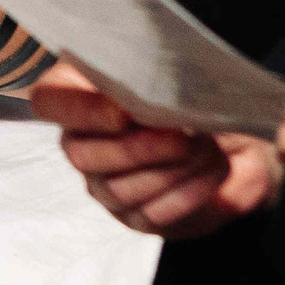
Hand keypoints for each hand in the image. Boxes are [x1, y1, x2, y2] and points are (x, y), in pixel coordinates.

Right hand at [31, 62, 282, 237]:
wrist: (236, 131)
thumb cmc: (194, 89)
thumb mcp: (175, 69)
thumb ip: (153, 74)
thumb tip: (148, 102)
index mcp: (80, 90)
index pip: (49, 101)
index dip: (80, 111)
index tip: (122, 114)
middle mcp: (82, 140)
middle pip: (81, 155)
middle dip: (138, 148)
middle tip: (184, 136)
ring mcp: (104, 183)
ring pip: (118, 189)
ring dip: (171, 169)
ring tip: (208, 148)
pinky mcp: (135, 216)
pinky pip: (151, 214)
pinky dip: (188, 192)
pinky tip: (214, 168)